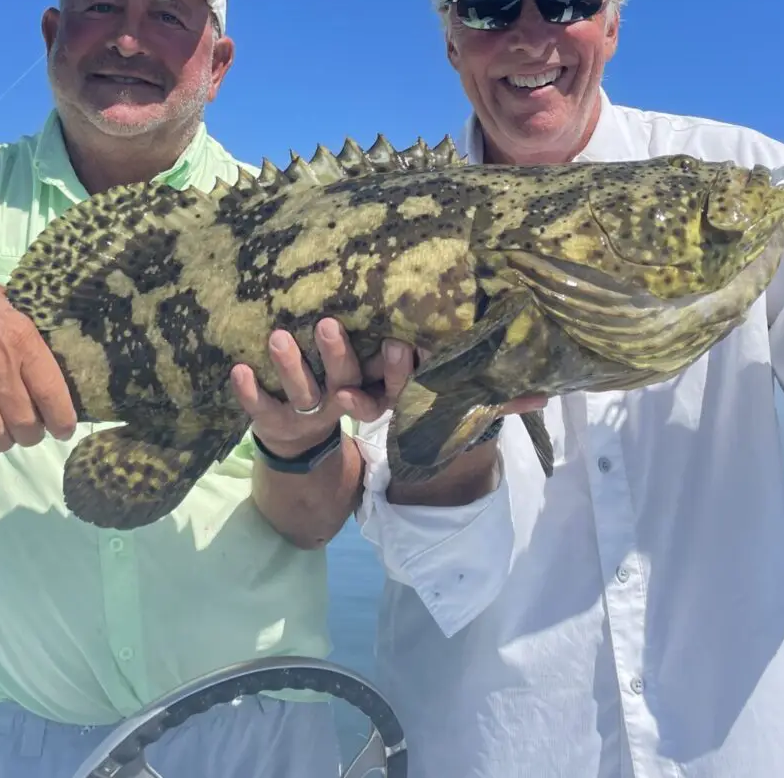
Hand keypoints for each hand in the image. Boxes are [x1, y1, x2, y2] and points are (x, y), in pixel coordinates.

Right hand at [0, 249, 76, 464]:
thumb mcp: (13, 304)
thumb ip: (29, 338)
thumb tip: (52, 365)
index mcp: (23, 342)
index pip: (52, 395)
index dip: (63, 422)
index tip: (64, 430)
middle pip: (25, 424)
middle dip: (32, 435)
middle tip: (31, 431)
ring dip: (4, 443)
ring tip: (5, 436)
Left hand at [231, 319, 547, 458]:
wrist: (312, 460)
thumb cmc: (381, 403)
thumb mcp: (436, 408)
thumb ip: (489, 400)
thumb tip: (549, 395)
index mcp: (385, 405)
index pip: (397, 391)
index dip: (398, 371)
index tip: (400, 343)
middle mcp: (348, 409)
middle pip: (348, 388)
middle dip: (340, 358)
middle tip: (330, 325)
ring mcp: (310, 418)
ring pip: (302, 393)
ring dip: (291, 367)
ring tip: (278, 335)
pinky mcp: (274, 422)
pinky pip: (258, 410)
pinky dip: (246, 392)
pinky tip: (234, 370)